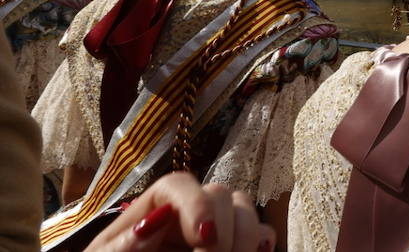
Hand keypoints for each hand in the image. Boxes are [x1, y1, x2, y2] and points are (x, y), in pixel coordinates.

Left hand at [85, 173, 274, 251]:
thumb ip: (125, 245)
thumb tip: (156, 218)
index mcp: (148, 214)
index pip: (177, 185)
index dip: (197, 204)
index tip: (205, 238)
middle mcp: (184, 217)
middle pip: (218, 193)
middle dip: (223, 227)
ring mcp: (213, 232)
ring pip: (244, 208)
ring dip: (246, 234)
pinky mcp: (234, 248)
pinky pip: (261, 235)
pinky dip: (262, 243)